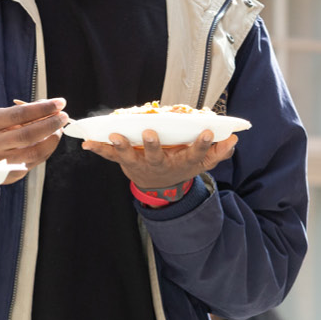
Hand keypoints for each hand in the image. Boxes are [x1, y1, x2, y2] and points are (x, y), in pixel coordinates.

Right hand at [0, 98, 67, 184]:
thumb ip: (23, 111)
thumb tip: (51, 106)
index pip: (21, 114)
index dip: (43, 108)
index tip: (60, 103)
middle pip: (28, 134)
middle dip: (51, 124)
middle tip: (63, 116)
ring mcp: (1, 161)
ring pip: (35, 151)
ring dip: (53, 139)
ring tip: (59, 128)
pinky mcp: (10, 174)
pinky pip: (35, 161)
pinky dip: (47, 149)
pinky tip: (51, 140)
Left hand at [81, 129, 236, 191]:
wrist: (161, 187)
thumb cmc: (182, 165)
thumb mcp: (203, 162)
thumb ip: (218, 152)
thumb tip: (233, 139)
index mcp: (182, 162)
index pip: (196, 153)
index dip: (202, 144)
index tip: (208, 131)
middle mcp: (161, 164)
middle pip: (156, 156)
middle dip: (152, 145)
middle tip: (150, 133)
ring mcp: (141, 165)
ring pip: (130, 156)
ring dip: (122, 147)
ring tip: (116, 135)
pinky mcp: (125, 163)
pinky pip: (110, 156)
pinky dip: (99, 149)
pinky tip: (87, 142)